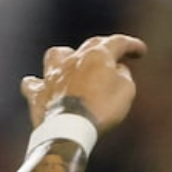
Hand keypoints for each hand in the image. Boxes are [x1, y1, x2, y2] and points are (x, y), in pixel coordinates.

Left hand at [24, 34, 144, 133]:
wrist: (71, 129)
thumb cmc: (102, 110)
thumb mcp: (126, 91)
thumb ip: (123, 75)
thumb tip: (116, 70)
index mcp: (97, 55)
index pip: (118, 43)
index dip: (131, 45)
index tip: (140, 51)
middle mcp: (73, 59)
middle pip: (90, 46)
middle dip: (105, 49)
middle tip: (115, 58)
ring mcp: (53, 75)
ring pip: (56, 55)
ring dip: (64, 58)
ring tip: (70, 65)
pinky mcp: (38, 94)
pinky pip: (32, 85)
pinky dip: (36, 85)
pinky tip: (39, 87)